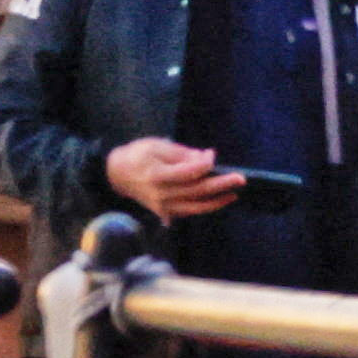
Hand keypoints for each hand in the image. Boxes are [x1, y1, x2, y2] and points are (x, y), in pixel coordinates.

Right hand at [105, 138, 242, 222]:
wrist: (116, 174)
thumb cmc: (138, 155)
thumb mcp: (157, 146)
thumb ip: (182, 153)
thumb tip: (206, 158)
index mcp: (158, 175)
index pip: (189, 173)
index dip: (204, 164)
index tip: (212, 155)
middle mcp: (162, 195)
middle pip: (197, 191)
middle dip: (220, 185)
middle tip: (240, 179)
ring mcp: (163, 206)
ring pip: (195, 207)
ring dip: (216, 201)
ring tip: (232, 194)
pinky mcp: (164, 212)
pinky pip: (188, 211)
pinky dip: (203, 207)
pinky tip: (216, 201)